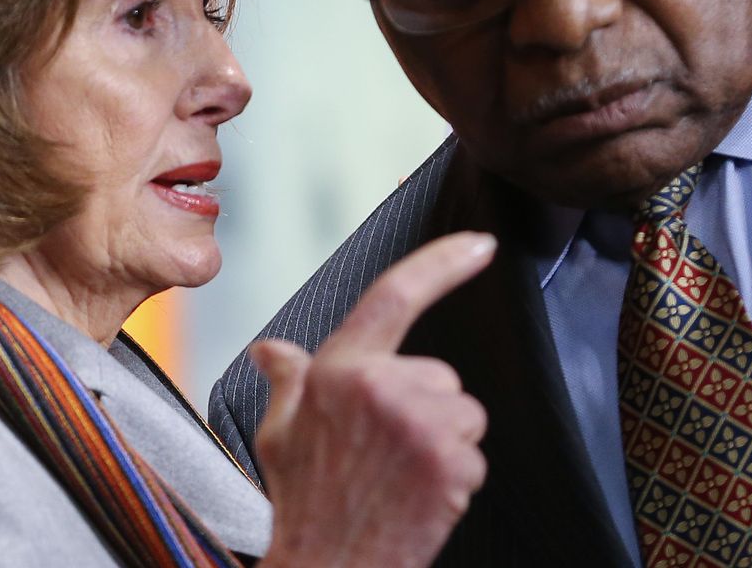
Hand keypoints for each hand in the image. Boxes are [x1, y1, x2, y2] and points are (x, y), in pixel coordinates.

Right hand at [251, 231, 495, 567]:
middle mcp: (382, 386)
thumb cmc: (305, 505)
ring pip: (463, 416)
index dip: (443, 261)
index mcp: (338, 370)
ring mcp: (420, 423)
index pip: (395, 295)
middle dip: (424, 411)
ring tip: (398, 478)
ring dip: (443, 446)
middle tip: (383, 456)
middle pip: (441, 377)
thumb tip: (272, 351)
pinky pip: (474, 455)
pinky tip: (419, 498)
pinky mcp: (451, 460)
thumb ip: (289, 380)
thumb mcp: (280, 433)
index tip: (479, 244)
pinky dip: (456, 480)